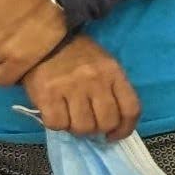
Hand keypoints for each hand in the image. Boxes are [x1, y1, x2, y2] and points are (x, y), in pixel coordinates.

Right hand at [21, 35, 140, 138]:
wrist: (43, 40)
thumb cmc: (77, 56)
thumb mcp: (104, 66)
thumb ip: (112, 91)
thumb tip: (113, 125)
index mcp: (113, 72)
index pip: (131, 109)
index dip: (125, 129)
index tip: (114, 135)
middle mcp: (95, 80)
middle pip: (107, 122)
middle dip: (98, 130)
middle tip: (89, 124)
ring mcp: (71, 87)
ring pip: (83, 127)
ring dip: (77, 128)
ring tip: (71, 117)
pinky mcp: (47, 93)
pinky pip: (57, 124)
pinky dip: (56, 124)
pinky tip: (55, 113)